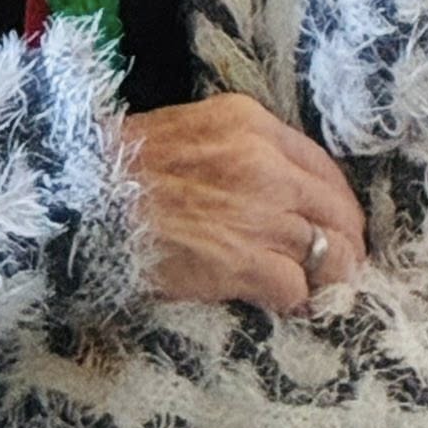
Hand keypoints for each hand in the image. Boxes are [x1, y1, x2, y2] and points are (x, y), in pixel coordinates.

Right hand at [123, 93, 367, 315]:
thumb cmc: (121, 165)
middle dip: (346, 241)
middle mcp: (265, 164)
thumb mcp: (187, 131)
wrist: (82, 197)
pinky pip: (298, 288)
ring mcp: (259, 214)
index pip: (322, 164)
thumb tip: (271, 186)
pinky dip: (297, 300)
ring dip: (328, 277)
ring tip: (319, 291)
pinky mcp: (244, 262)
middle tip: (340, 265)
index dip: (336, 200)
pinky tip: (285, 304)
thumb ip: (237, 150)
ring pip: (331, 253)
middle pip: (337, 210)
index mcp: (250, 123)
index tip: (335, 221)